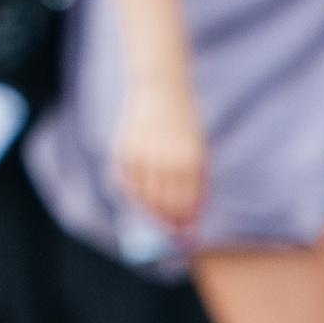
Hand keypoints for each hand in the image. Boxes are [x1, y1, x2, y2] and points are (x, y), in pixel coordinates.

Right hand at [112, 81, 206, 230]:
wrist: (161, 90)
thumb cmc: (185, 123)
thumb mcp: (199, 150)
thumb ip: (197, 182)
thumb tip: (192, 214)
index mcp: (190, 161)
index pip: (185, 204)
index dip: (185, 223)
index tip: (186, 232)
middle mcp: (165, 160)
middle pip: (163, 206)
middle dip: (167, 222)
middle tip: (170, 228)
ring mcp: (142, 155)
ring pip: (143, 199)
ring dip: (149, 212)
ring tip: (155, 215)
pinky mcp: (124, 150)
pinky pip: (124, 184)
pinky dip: (131, 195)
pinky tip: (139, 197)